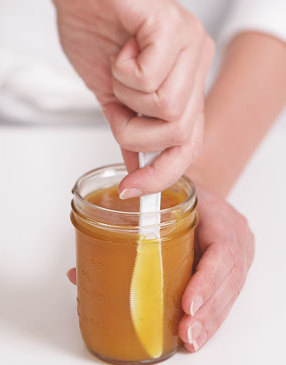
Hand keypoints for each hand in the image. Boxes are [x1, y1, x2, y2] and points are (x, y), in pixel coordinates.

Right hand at [53, 0, 213, 195]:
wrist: (80, 0)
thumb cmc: (97, 38)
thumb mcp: (115, 99)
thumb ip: (132, 133)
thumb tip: (137, 171)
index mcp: (188, 83)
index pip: (190, 145)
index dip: (162, 174)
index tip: (132, 190)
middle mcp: (197, 64)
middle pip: (179, 133)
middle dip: (136, 132)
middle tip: (118, 103)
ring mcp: (190, 44)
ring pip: (167, 110)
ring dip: (127, 98)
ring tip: (120, 69)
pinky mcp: (171, 26)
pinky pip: (149, 79)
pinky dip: (122, 73)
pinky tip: (122, 50)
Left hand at [67, 187, 253, 351]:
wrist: (198, 193)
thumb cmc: (178, 195)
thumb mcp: (157, 199)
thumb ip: (124, 229)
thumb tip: (76, 272)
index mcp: (219, 217)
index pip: (222, 249)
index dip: (207, 279)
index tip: (188, 303)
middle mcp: (234, 237)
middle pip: (228, 280)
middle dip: (207, 310)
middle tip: (185, 330)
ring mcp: (237, 255)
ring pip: (229, 293)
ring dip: (209, 320)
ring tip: (189, 338)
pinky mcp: (230, 270)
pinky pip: (225, 296)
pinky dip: (211, 317)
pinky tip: (196, 332)